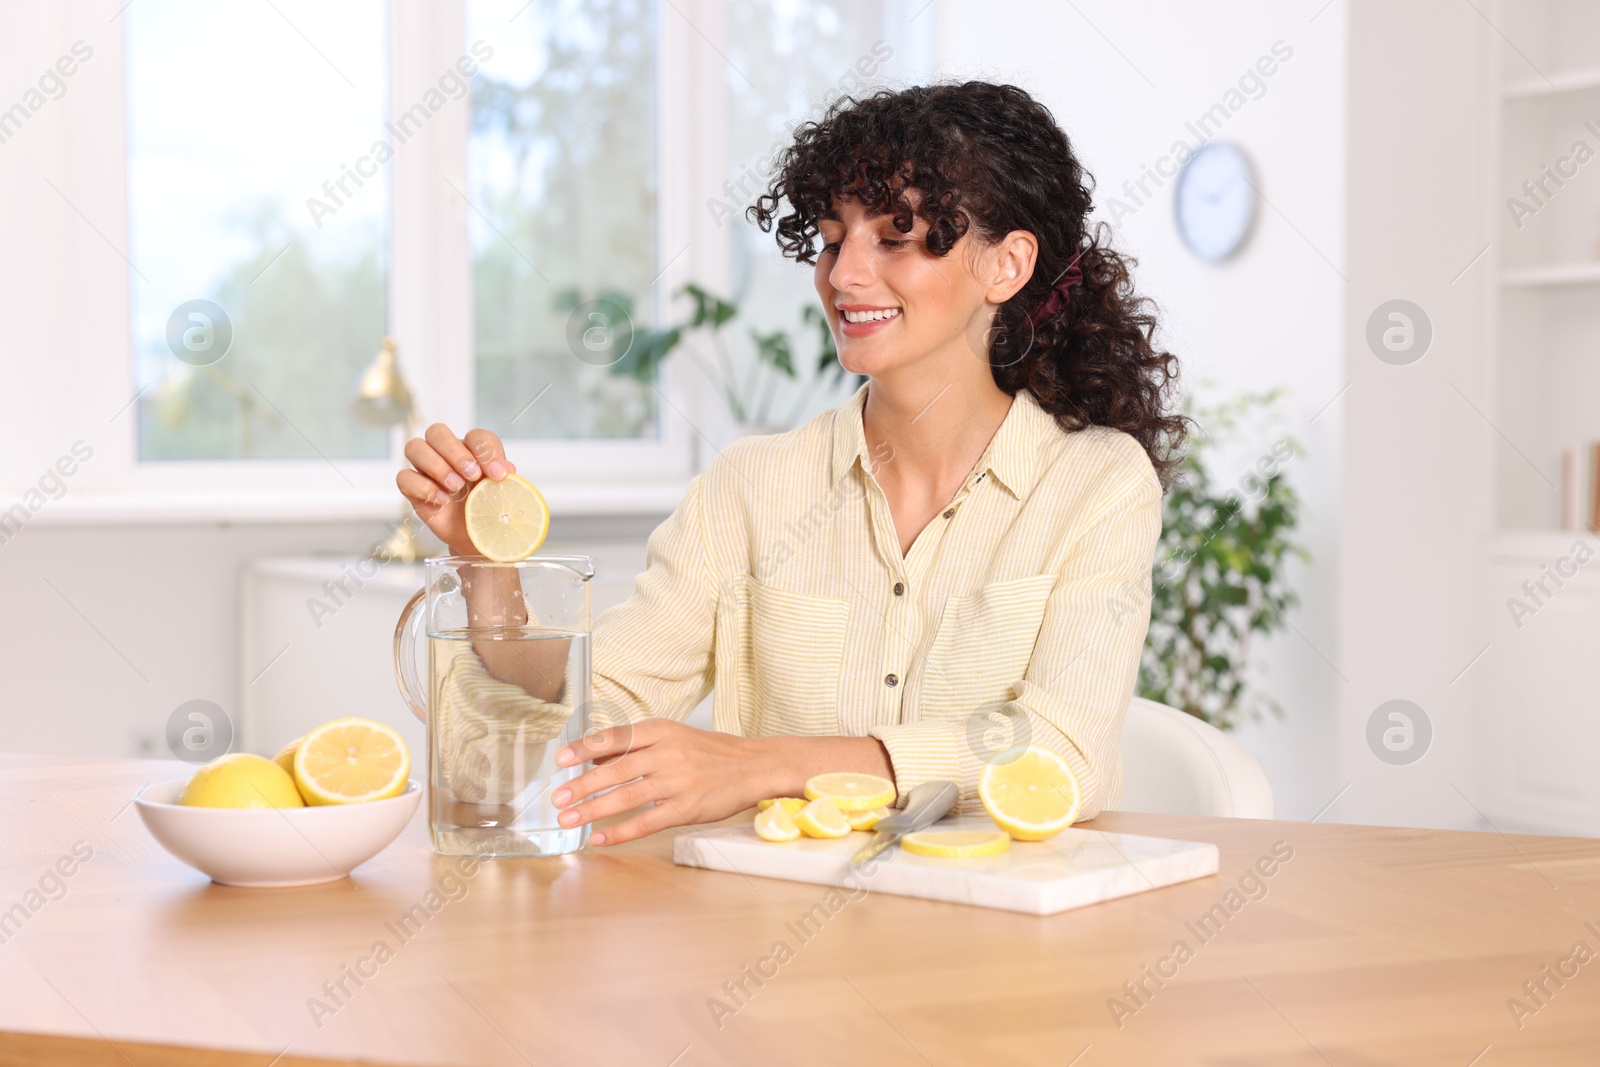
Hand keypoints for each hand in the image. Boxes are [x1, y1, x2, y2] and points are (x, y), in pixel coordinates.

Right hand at [396, 424, 516, 553]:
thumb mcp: (504, 496)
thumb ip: (506, 480)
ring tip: (456, 487)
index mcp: (473, 451)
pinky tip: (442, 500)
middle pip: (437, 432)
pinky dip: (423, 487)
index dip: (486, 451)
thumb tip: (506, 469)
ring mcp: (426, 470)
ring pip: (415, 447)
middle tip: (473, 475)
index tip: (498, 474)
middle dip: (456, 452)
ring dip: (437, 466)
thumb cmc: (488, 510)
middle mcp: (446, 454)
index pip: (476, 436)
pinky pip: (404, 477)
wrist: (475, 538)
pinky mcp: (413, 489)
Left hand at [551, 719, 774, 845]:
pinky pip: (646, 822)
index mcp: (661, 730)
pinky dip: (620, 832)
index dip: (585, 747)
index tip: (561, 759)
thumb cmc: (711, 752)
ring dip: (593, 809)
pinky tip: (600, 838)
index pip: (615, 737)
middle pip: (616, 769)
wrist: (754, 765)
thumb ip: (635, 745)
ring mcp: (677, 782)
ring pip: (627, 796)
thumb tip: (593, 756)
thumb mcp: (674, 736)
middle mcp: (667, 753)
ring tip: (569, 818)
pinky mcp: (686, 808)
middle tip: (557, 797)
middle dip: (582, 784)